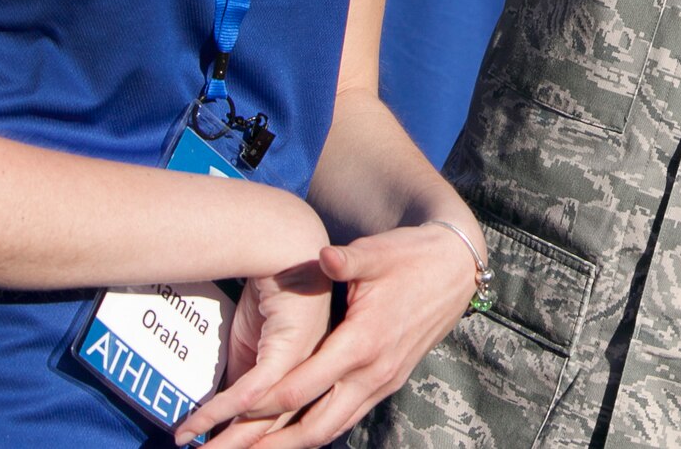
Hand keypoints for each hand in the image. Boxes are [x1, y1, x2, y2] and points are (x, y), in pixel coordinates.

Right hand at [171, 258, 332, 446]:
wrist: (283, 247)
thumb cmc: (270, 294)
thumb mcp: (253, 345)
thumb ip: (245, 377)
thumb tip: (226, 413)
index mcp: (308, 377)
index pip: (281, 423)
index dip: (251, 444)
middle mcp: (310, 375)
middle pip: (273, 429)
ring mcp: (302, 363)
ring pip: (262, 417)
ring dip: (229, 441)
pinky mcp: (287, 349)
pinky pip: (251, 391)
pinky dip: (219, 411)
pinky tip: (195, 425)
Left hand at [209, 221, 478, 447]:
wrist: (455, 269)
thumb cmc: (411, 255)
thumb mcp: (379, 252)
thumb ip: (348, 259)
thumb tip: (323, 256)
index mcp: (364, 341)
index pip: (304, 386)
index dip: (261, 405)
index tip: (225, 416)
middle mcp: (373, 371)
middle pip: (314, 426)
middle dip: (269, 444)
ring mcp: (382, 381)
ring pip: (330, 429)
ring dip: (290, 445)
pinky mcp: (387, 382)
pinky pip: (345, 418)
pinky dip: (314, 431)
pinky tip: (290, 436)